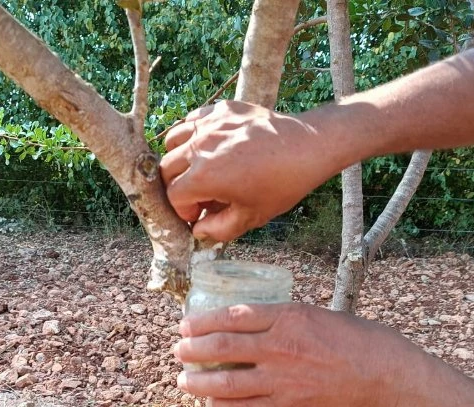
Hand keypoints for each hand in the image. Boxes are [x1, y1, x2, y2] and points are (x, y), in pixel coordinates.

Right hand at [159, 101, 332, 241]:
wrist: (307, 147)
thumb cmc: (281, 184)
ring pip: (173, 140)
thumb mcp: (250, 217)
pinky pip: (192, 120)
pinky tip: (210, 146)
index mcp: (204, 176)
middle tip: (197, 195)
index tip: (200, 214)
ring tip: (199, 169)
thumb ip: (218, 229)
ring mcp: (209, 124)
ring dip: (180, 158)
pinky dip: (193, 134)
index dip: (184, 211)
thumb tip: (198, 230)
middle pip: (167, 169)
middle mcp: (200, 147)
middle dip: (177, 187)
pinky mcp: (221, 109)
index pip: (173, 197)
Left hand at [173, 303, 408, 406]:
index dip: (204, 321)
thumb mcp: (321, 316)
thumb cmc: (363, 343)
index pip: (234, 315)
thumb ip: (288, 320)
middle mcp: (279, 346)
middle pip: (222, 347)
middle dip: (193, 348)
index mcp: (289, 317)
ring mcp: (281, 379)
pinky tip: (212, 404)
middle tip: (179, 349)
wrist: (388, 380)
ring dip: (198, 381)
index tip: (187, 323)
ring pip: (225, 381)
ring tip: (184, 379)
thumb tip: (261, 325)